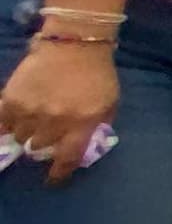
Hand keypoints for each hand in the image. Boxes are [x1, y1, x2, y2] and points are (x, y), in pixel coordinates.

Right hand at [2, 37, 119, 182]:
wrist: (75, 43)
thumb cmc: (97, 74)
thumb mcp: (109, 103)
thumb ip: (97, 126)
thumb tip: (83, 148)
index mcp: (82, 124)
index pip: (67, 159)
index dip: (59, 173)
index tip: (53, 179)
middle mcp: (55, 121)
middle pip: (39, 147)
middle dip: (42, 143)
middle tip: (45, 133)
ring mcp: (32, 110)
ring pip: (20, 136)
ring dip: (26, 132)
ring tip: (32, 121)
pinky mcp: (13, 99)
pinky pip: (1, 122)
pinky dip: (3, 125)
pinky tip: (8, 123)